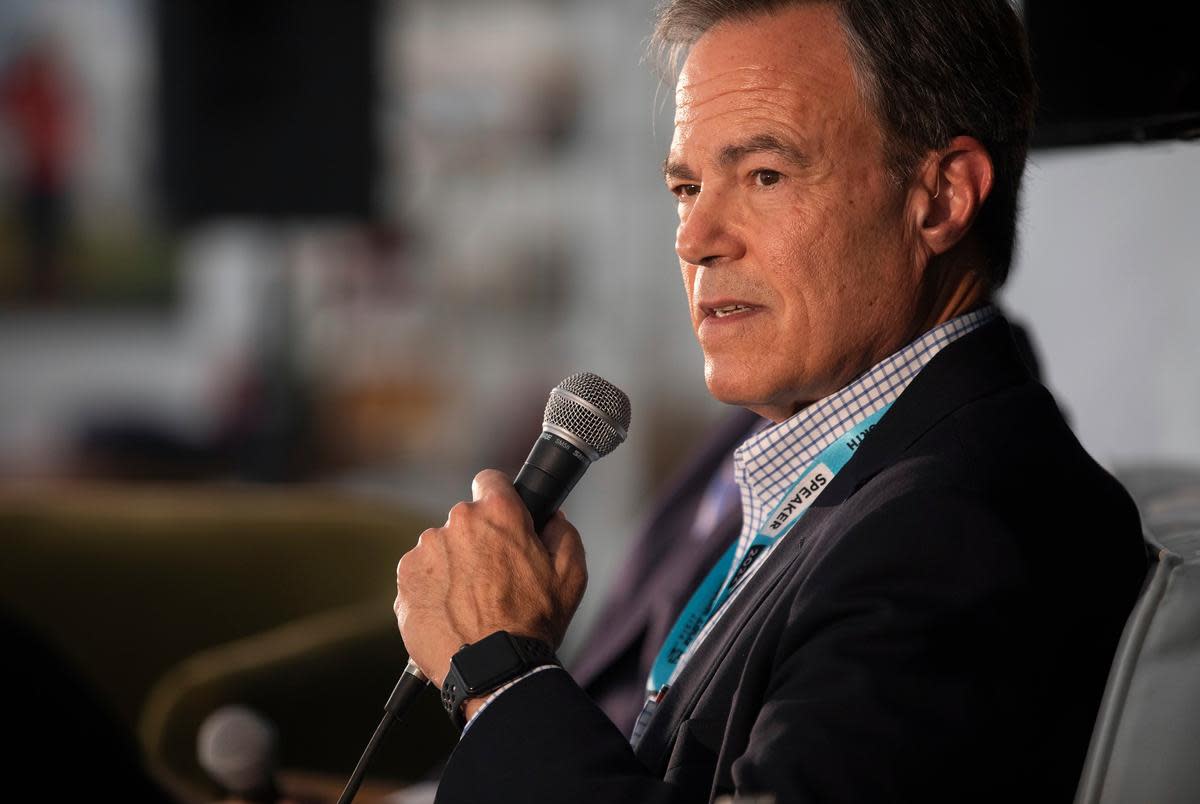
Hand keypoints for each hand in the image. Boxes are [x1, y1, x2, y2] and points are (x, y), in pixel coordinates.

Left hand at [393, 469, 587, 687]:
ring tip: (472, 602)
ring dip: (453, 565)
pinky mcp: (406, 577)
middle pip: (466, 520)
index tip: (501, 517)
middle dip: (478, 541)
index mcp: (498, 514)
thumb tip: (553, 518)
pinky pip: (420, 573)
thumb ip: (562, 533)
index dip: (498, 498)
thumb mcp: (570, 575)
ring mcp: (427, 549)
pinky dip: (432, 587)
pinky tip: (451, 612)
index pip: (490, 480)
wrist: (490, 667)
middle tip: (494, 577)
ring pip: (441, 547)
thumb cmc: (532, 623)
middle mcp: (458, 522)